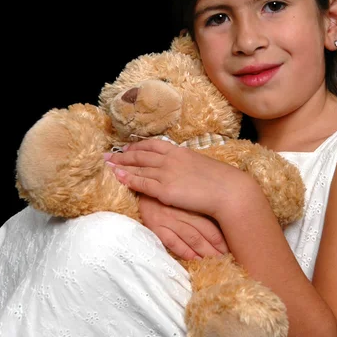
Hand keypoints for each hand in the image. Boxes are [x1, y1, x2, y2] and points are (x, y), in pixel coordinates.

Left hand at [104, 138, 250, 218]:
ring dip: (120, 165)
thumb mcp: (201, 165)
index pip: (152, 145)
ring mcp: (166, 174)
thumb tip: (182, 168)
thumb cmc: (220, 180)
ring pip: (137, 167)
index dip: (137, 146)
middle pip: (140, 154)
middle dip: (122, 154)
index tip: (125, 148)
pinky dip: (128, 179)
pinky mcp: (164, 190)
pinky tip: (117, 177)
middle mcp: (170, 159)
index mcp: (179, 151)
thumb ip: (187, 164)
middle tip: (107, 155)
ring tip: (107, 165)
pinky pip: (141, 183)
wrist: (228, 191)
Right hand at [138, 194, 228, 259]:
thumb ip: (195, 204)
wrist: (137, 187)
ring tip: (214, 261)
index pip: (212, 221)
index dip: (222, 235)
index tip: (231, 247)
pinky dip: (184, 251)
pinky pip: (172, 241)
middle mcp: (182, 211)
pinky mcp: (156, 225)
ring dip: (204, 251)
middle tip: (227, 258)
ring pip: (191, 237)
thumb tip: (217, 216)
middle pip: (204, 231)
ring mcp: (169, 218)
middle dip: (216, 247)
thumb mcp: (180, 194)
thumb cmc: (163, 191)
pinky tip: (194, 259)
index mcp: (190, 202)